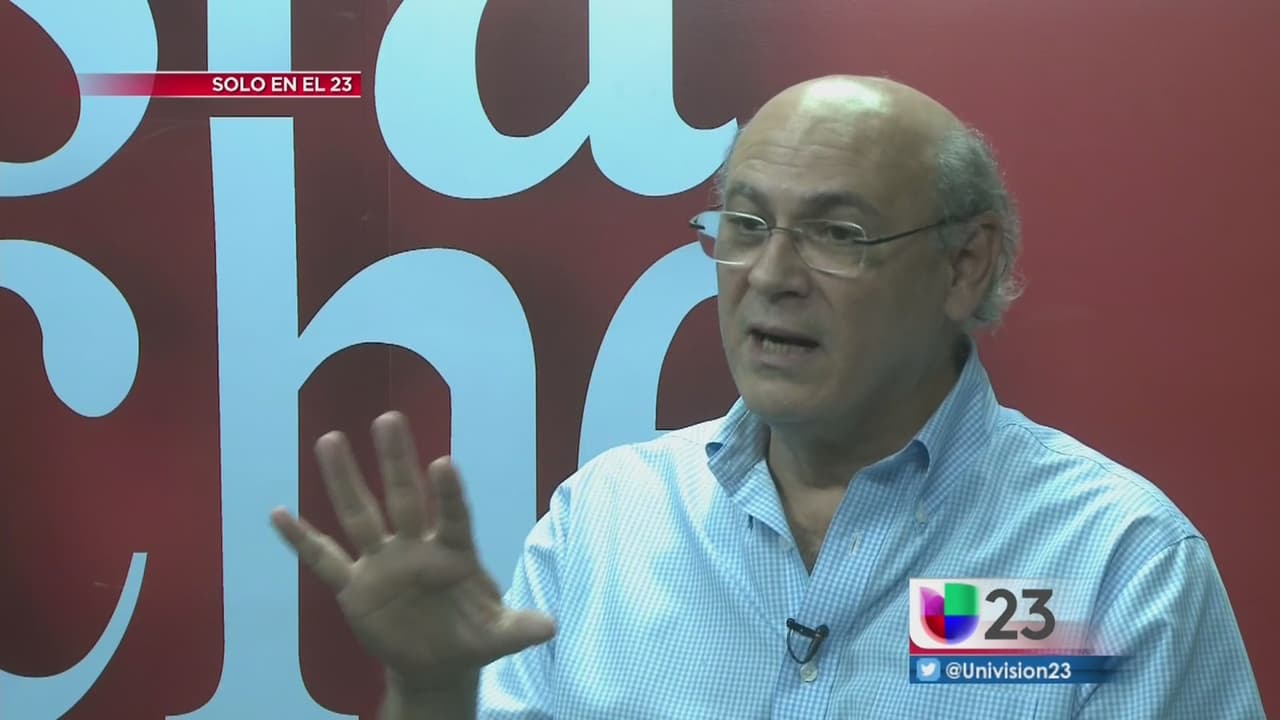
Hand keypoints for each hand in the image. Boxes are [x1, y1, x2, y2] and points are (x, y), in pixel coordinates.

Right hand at [270, 411, 555, 690]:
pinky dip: (300, 540)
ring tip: (330, 439)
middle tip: (390, 419)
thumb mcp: (496, 635)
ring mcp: (382, 562)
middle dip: (397, 461)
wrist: (436, 663)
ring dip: (344, 480)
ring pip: (360, 515)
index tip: (443, 462)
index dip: (449, 492)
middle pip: (405, 498)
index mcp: (454, 551)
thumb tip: (551, 628)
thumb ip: (517, 627)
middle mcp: (415, 545)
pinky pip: (324, 559)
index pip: (453, 515)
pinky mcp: (354, 586)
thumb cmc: (470, 636)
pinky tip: (278, 513)